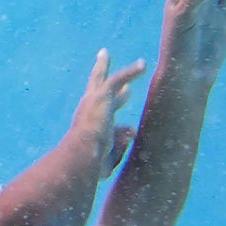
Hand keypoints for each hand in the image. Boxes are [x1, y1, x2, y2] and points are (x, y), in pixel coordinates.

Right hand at [71, 49, 145, 178]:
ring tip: (140, 64)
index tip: (124, 95)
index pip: (101, 109)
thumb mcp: (108, 157)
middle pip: (95, 85)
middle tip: (103, 60)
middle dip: (101, 73)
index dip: (113, 104)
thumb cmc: (89, 164)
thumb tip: (132, 130)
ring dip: (123, 71)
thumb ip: (120, 144)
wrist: (81, 154)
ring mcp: (93, 100)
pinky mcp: (101, 96)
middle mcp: (88, 108)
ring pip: (109, 79)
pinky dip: (131, 73)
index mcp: (88, 124)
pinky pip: (118, 79)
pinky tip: (143, 65)